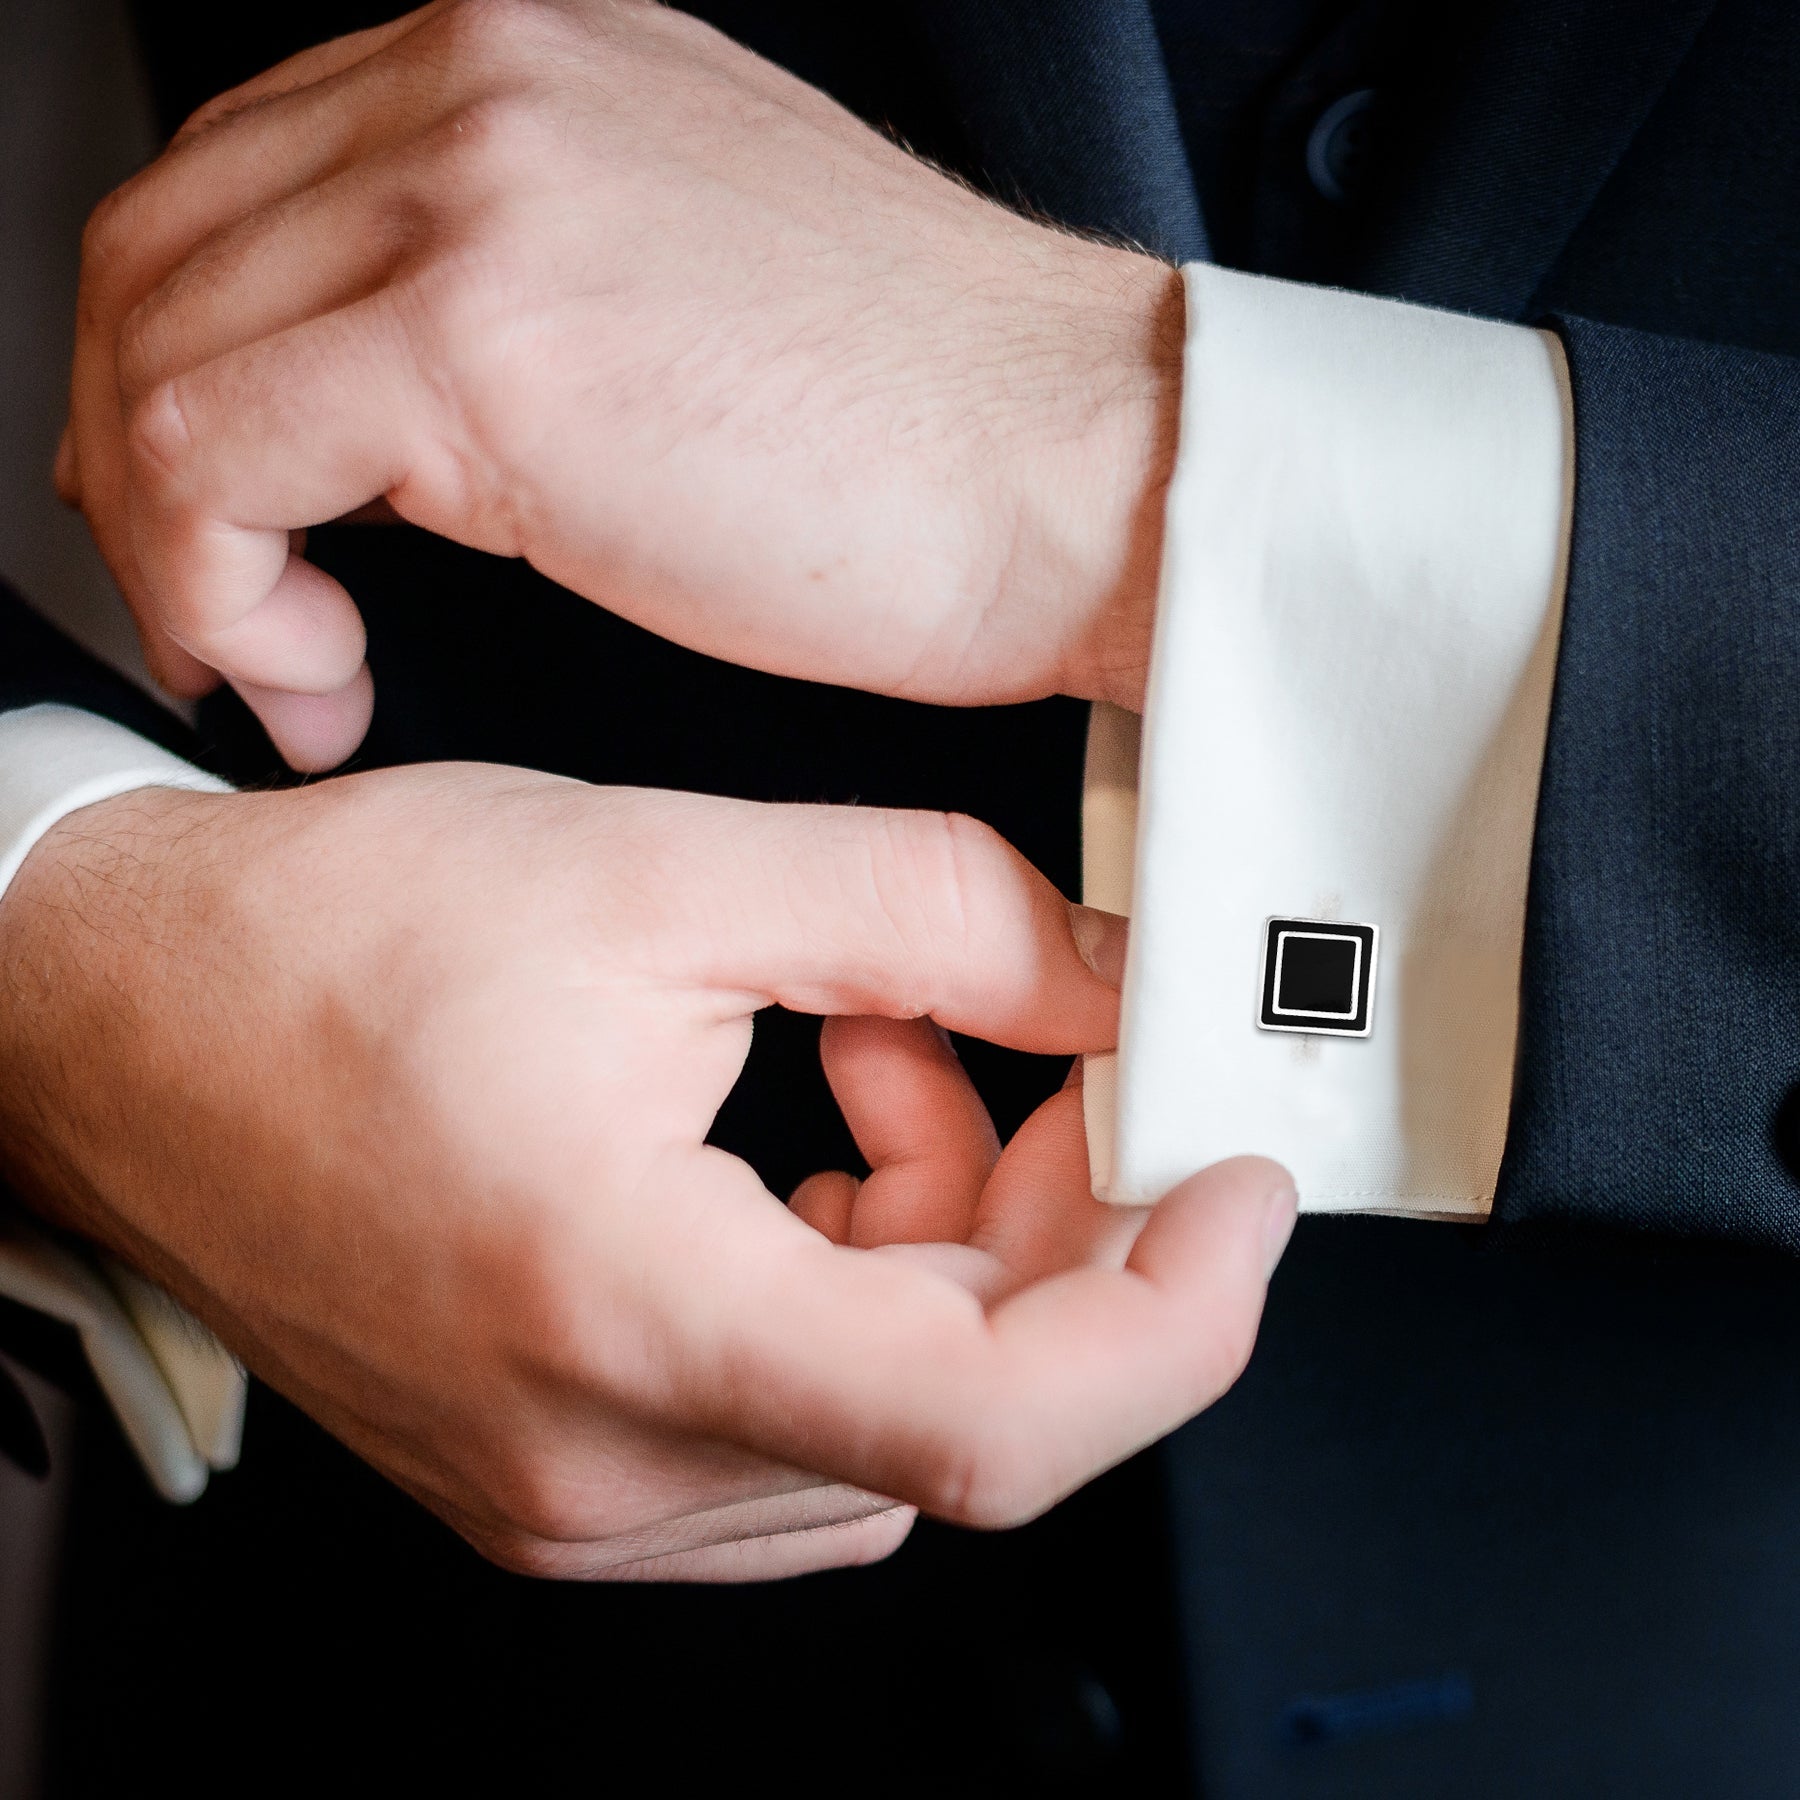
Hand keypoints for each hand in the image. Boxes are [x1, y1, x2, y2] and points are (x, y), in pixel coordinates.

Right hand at [0, 769, 1291, 1577]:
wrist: (125, 1016)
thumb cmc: (326, 945)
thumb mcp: (662, 871)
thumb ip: (930, 917)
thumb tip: (1108, 979)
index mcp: (622, 1310)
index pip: (991, 1426)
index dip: (1171, 1319)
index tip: (1237, 1194)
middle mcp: (596, 1453)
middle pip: (959, 1407)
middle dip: (1056, 1227)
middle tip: (1050, 1054)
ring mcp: (574, 1484)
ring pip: (889, 1412)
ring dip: (948, 1240)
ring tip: (876, 1049)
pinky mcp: (560, 1460)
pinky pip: (797, 1413)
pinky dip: (858, 1276)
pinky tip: (812, 1131)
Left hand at [61, 0, 1181, 769]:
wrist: (1090, 471)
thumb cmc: (940, 428)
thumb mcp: (695, 294)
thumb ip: (532, 286)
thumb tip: (398, 393)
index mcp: (529, 69)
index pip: (239, 186)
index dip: (185, 370)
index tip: (230, 519)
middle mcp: (478, 86)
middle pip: (160, 253)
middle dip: (145, 463)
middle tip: (221, 604)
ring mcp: (472, 193)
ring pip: (153, 351)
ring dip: (179, 546)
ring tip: (285, 665)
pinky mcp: (478, 337)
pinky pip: (207, 457)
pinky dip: (216, 590)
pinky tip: (317, 676)